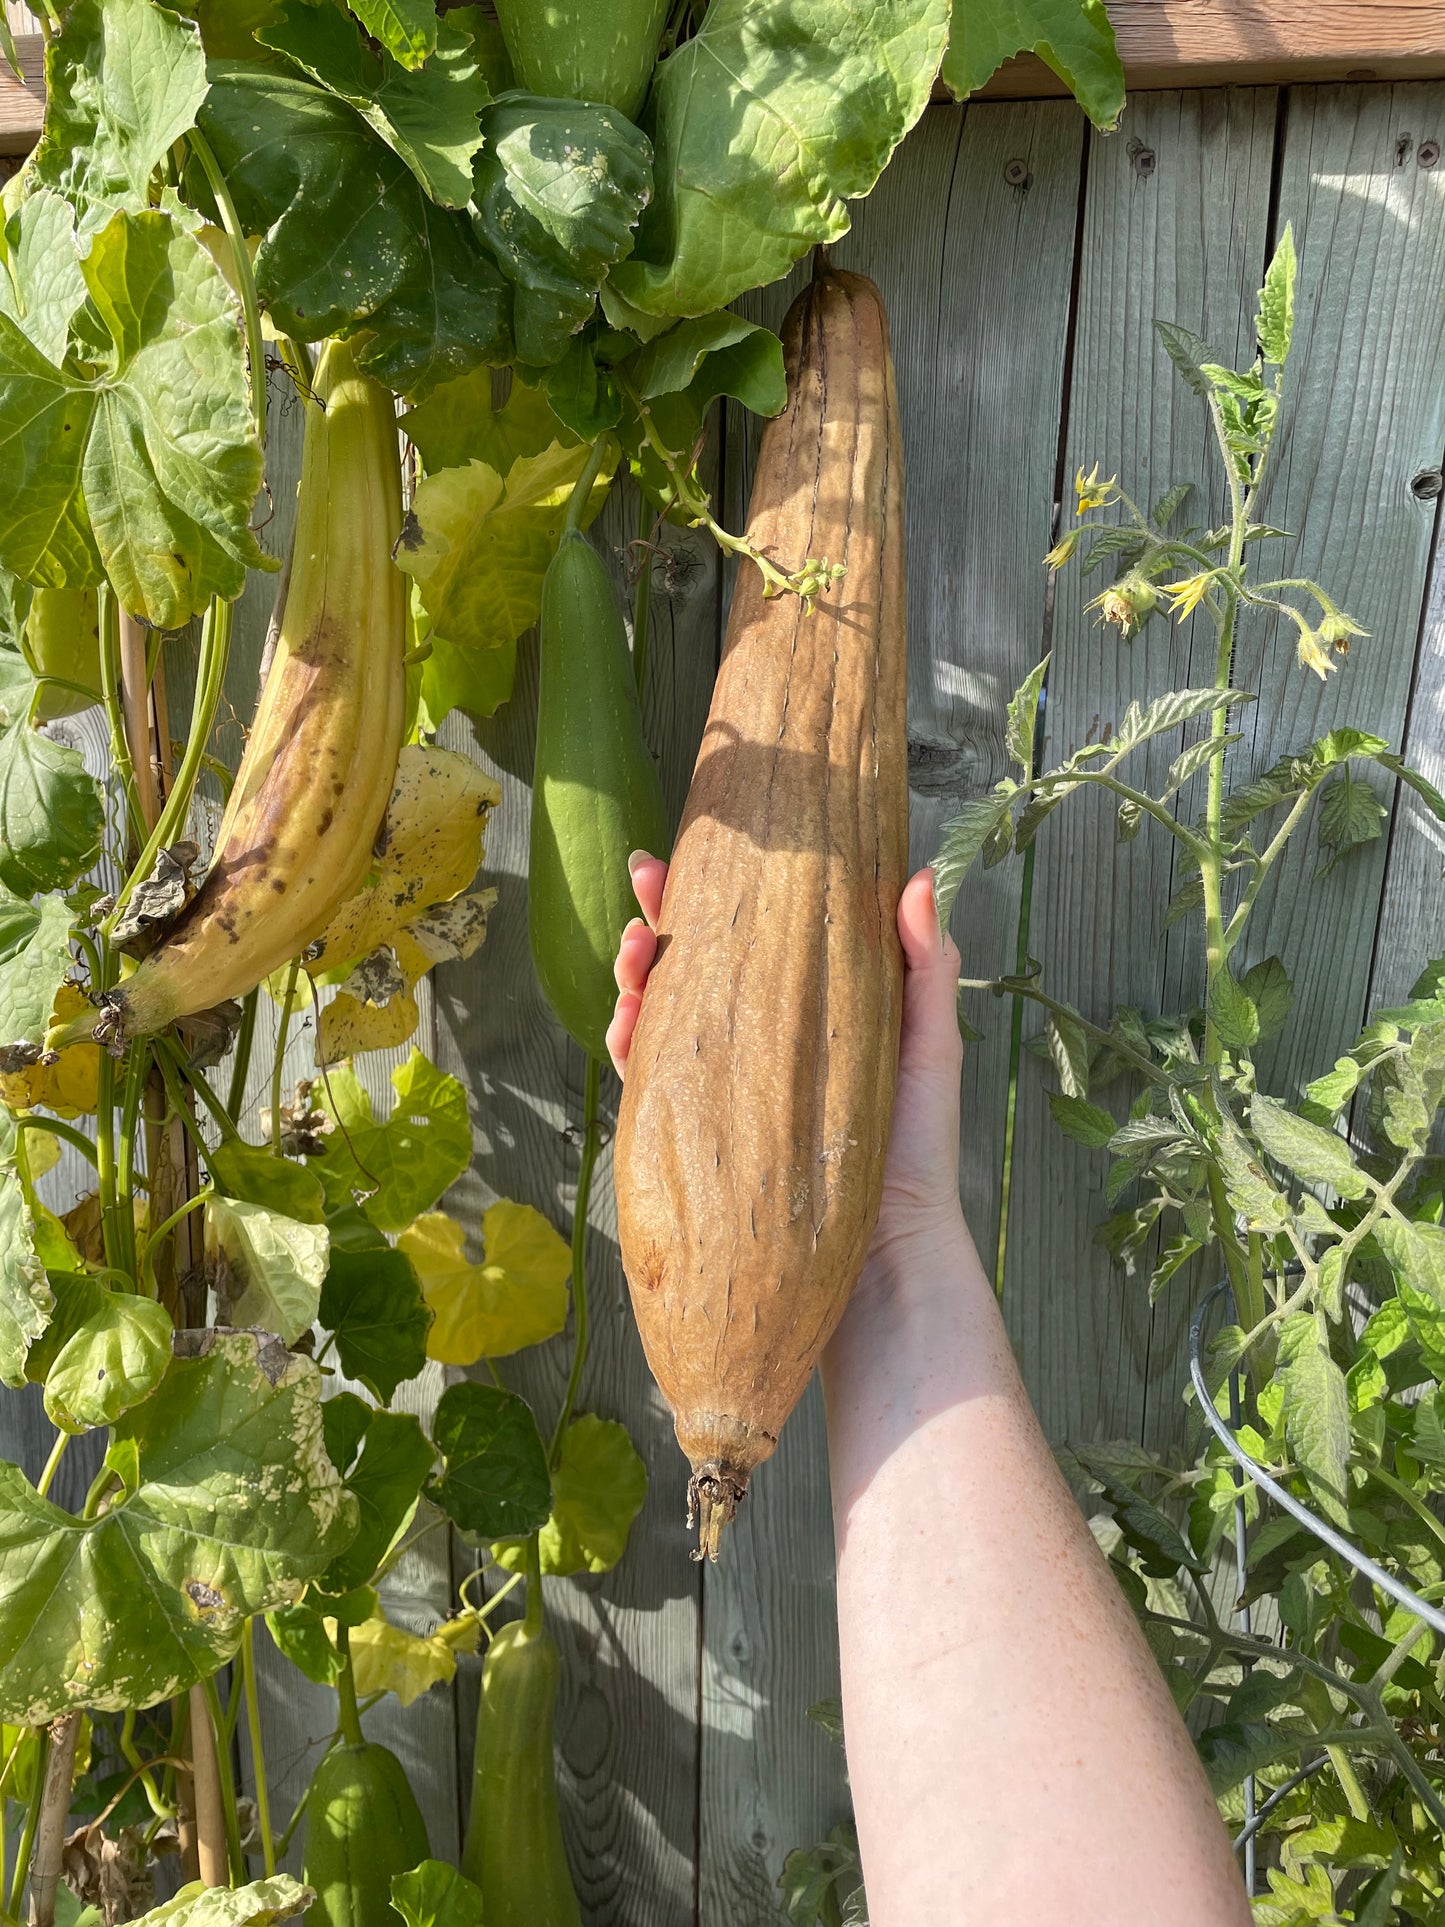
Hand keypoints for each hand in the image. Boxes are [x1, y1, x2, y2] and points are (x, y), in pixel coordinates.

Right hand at [607, 855, 965, 1282]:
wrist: (888, 1266)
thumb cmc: (917, 1155)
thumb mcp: (928, 1049)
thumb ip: (925, 969)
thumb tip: (916, 879)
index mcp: (805, 1016)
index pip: (754, 942)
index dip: (720, 895)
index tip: (696, 852)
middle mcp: (757, 1049)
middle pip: (694, 970)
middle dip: (658, 923)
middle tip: (645, 888)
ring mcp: (722, 1094)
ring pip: (659, 1019)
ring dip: (635, 976)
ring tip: (633, 950)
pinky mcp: (695, 1141)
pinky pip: (647, 1085)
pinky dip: (626, 1047)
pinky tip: (624, 1020)